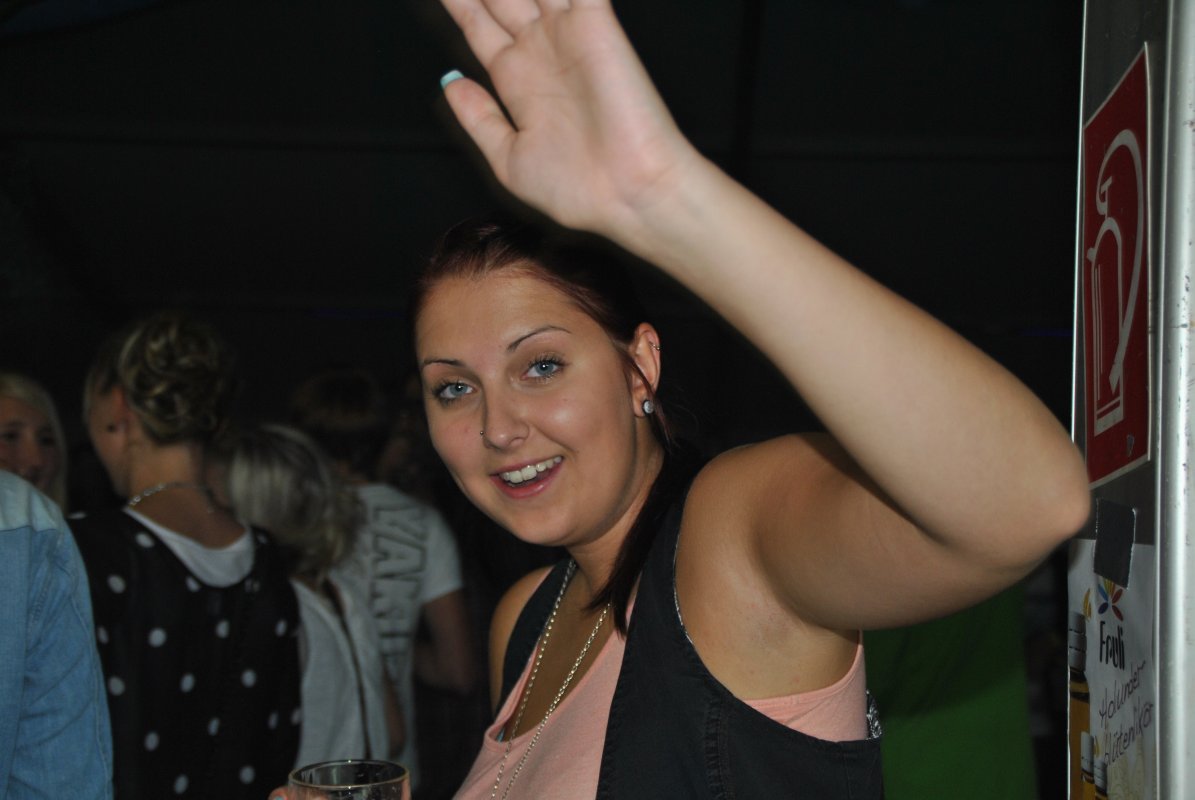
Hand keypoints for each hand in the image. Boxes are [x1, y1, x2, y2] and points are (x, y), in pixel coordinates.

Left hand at [438, 0, 696, 237]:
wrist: (628, 193)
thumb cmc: (578, 189)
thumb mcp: (508, 159)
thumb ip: (478, 118)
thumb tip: (450, 82)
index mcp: (518, 80)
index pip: (478, 24)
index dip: (458, 2)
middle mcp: (541, 52)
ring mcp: (568, 34)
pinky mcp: (596, 23)